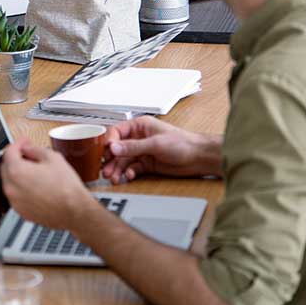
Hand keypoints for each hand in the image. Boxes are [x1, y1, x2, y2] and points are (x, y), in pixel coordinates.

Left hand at [0, 139, 96, 228]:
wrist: (75, 211)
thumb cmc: (66, 188)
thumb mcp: (52, 157)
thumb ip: (34, 149)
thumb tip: (27, 148)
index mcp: (16, 172)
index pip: (9, 152)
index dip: (18, 143)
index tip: (24, 141)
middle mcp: (11, 188)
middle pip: (6, 166)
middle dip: (16, 157)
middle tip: (28, 153)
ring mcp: (15, 201)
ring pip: (10, 182)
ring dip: (18, 173)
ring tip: (34, 170)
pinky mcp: (21, 211)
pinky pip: (16, 195)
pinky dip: (22, 188)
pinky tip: (35, 185)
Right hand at [102, 116, 219, 183]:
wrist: (199, 158)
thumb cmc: (184, 143)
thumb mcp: (155, 143)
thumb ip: (133, 146)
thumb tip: (114, 147)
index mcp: (140, 126)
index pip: (117, 132)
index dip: (109, 142)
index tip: (106, 152)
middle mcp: (138, 138)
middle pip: (118, 148)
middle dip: (111, 159)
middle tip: (106, 169)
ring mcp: (142, 152)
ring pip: (123, 160)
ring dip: (117, 169)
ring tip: (114, 177)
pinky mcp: (147, 164)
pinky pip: (132, 168)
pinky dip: (128, 173)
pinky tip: (128, 176)